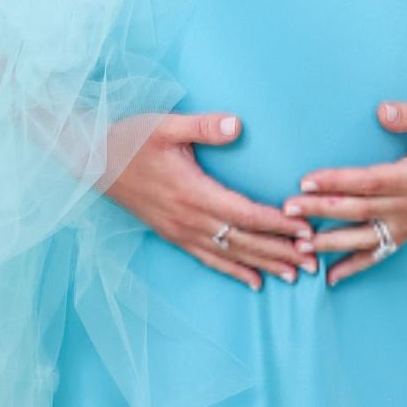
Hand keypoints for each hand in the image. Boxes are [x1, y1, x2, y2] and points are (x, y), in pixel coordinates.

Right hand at [108, 111, 316, 290]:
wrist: (91, 161)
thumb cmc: (130, 139)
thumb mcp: (165, 126)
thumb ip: (203, 127)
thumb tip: (237, 125)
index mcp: (193, 193)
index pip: (246, 214)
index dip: (278, 224)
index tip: (306, 231)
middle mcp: (189, 219)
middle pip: (244, 241)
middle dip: (281, 252)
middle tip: (315, 262)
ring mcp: (180, 231)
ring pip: (230, 254)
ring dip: (264, 265)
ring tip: (295, 277)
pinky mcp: (172, 235)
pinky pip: (208, 259)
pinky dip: (234, 271)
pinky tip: (254, 281)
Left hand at [285, 99, 406, 287]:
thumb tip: (382, 111)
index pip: (368, 181)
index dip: (336, 181)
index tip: (305, 180)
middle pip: (359, 210)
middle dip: (321, 210)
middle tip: (288, 210)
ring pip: (365, 237)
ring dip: (331, 242)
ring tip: (300, 244)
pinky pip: (380, 252)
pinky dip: (355, 266)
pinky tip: (330, 276)